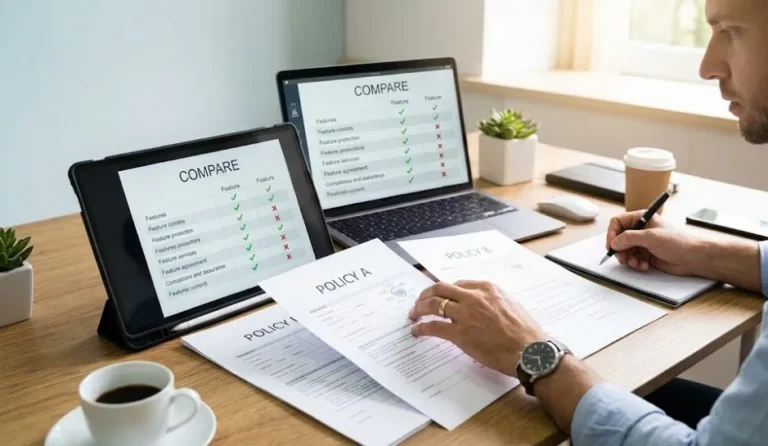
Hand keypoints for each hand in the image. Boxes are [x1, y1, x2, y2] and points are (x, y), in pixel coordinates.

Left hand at [408, 280, 546, 376]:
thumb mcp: (510, 305)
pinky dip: (421, 328)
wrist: (530, 350)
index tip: (440, 296)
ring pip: (433, 304)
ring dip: (419, 309)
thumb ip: (492, 301)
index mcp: (487, 288)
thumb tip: (480, 308)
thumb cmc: (525, 332)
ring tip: (414, 315)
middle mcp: (473, 297)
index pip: (458, 284)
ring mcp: (465, 315)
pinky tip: (417, 331)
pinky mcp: (460, 334)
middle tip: (419, 302)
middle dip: (426, 294)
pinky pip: (434, 327)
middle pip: (440, 288)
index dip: (445, 291)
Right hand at [606, 211, 704, 275]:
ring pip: (624, 250)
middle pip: (618, 238)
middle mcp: (639, 229)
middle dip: (619, 250)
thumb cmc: (677, 242)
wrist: (692, 258)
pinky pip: (631, 259)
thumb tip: (613, 243)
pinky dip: (635, 264)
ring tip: (636, 263)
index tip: (611, 246)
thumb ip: (629, 238)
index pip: (617, 222)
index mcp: (641, 218)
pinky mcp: (645, 255)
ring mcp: (642, 243)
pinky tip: (644, 266)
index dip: (612, 234)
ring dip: (628, 259)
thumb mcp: (651, 237)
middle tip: (623, 259)